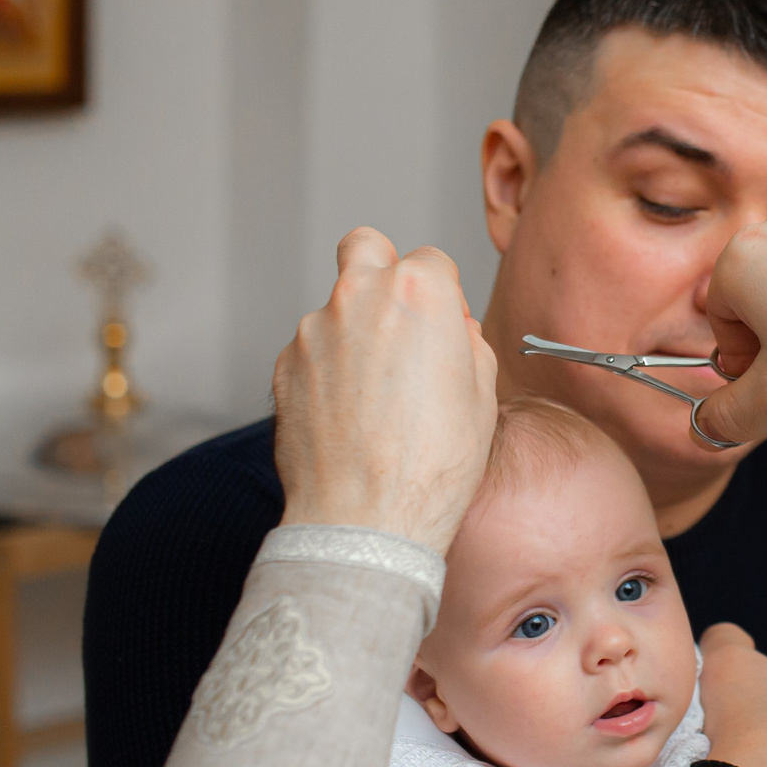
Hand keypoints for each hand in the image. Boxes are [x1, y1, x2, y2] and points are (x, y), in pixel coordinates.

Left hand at [272, 228, 499, 552]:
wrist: (367, 519)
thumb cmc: (430, 466)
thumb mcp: (482, 394)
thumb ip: (465, 342)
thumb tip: (450, 332)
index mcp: (418, 292)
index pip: (432, 260)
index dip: (444, 296)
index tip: (444, 328)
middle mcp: (359, 297)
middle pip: (366, 247)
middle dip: (382, 270)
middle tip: (398, 321)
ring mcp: (313, 330)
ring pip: (335, 307)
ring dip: (353, 333)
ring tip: (374, 396)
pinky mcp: (284, 366)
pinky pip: (311, 351)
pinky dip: (327, 371)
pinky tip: (347, 416)